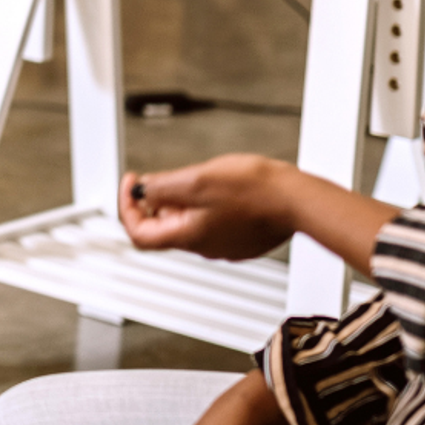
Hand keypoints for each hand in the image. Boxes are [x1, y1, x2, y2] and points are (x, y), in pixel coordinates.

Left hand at [120, 155, 298, 262]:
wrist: (297, 201)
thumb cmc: (255, 191)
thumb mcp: (196, 180)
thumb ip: (162, 187)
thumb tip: (141, 191)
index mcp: (187, 236)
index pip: (139, 233)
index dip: (126, 207)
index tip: (131, 184)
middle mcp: (203, 247)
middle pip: (162, 228)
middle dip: (155, 201)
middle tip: (160, 178)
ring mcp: (223, 245)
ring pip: (188, 224)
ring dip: (180, 202)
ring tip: (195, 178)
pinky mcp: (241, 239)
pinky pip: (212, 223)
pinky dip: (204, 206)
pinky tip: (218, 189)